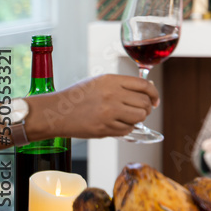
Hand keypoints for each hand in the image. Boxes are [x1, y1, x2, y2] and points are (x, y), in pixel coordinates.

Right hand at [40, 74, 159, 138]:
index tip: (155, 100)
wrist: (55, 112)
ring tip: (129, 118)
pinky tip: (117, 124)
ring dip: (138, 119)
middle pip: (144, 103)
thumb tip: (148, 89)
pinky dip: (126, 129)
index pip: (144, 85)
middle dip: (146, 108)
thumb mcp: (100, 82)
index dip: (154, 94)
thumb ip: (123, 85)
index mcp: (112, 81)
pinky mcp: (104, 128)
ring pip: (139, 117)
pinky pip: (127, 130)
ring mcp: (109, 112)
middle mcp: (112, 95)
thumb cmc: (77, 97)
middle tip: (141, 111)